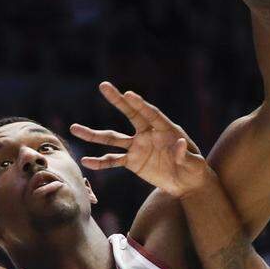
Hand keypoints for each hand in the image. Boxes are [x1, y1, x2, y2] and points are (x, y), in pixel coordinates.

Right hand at [71, 82, 211, 198]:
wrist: (187, 183)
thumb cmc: (194, 169)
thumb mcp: (194, 163)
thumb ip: (185, 155)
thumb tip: (179, 144)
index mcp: (165, 129)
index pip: (151, 114)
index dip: (140, 104)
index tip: (129, 94)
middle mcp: (148, 133)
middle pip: (131, 114)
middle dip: (118, 101)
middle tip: (104, 85)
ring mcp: (138, 146)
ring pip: (113, 138)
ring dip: (94, 134)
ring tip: (74, 128)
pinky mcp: (132, 161)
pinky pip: (113, 160)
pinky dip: (100, 162)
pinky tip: (86, 161)